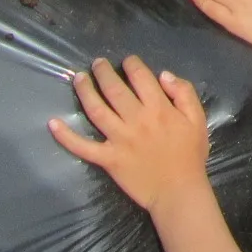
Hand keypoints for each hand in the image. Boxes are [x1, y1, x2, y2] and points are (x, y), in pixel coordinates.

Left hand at [48, 56, 209, 214]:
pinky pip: (83, 147)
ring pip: (96, 111)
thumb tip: (164, 75)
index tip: (127, 60)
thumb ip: (184, 93)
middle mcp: (136, 120)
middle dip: (103, 72)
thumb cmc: (190, 155)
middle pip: (114, 90)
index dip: (132, 64)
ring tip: (78, 78)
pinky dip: (66, 136)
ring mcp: (119, 140)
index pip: (141, 78)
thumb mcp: (198, 119)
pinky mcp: (108, 159)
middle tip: (97, 63)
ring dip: (85, 92)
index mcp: (159, 108)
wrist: (178, 190)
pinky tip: (53, 123)